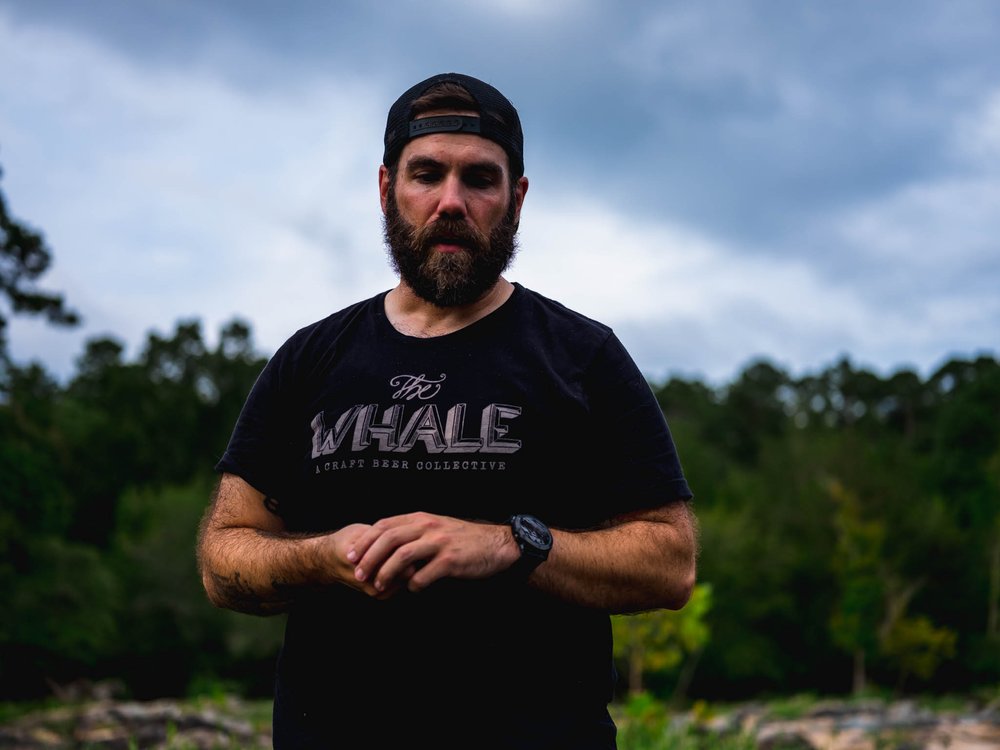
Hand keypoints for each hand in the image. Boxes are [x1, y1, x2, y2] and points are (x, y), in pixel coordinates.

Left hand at [346, 512, 514, 594]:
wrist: (497, 544)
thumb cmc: (463, 539)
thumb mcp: (436, 527)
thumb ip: (413, 532)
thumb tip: (384, 546)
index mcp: (421, 518)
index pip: (384, 525)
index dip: (364, 541)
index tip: (350, 556)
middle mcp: (428, 526)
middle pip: (389, 538)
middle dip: (369, 558)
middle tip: (358, 574)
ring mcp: (439, 542)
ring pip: (402, 556)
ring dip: (386, 573)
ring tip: (378, 586)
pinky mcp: (451, 560)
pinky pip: (424, 575)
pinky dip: (413, 586)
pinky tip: (413, 591)